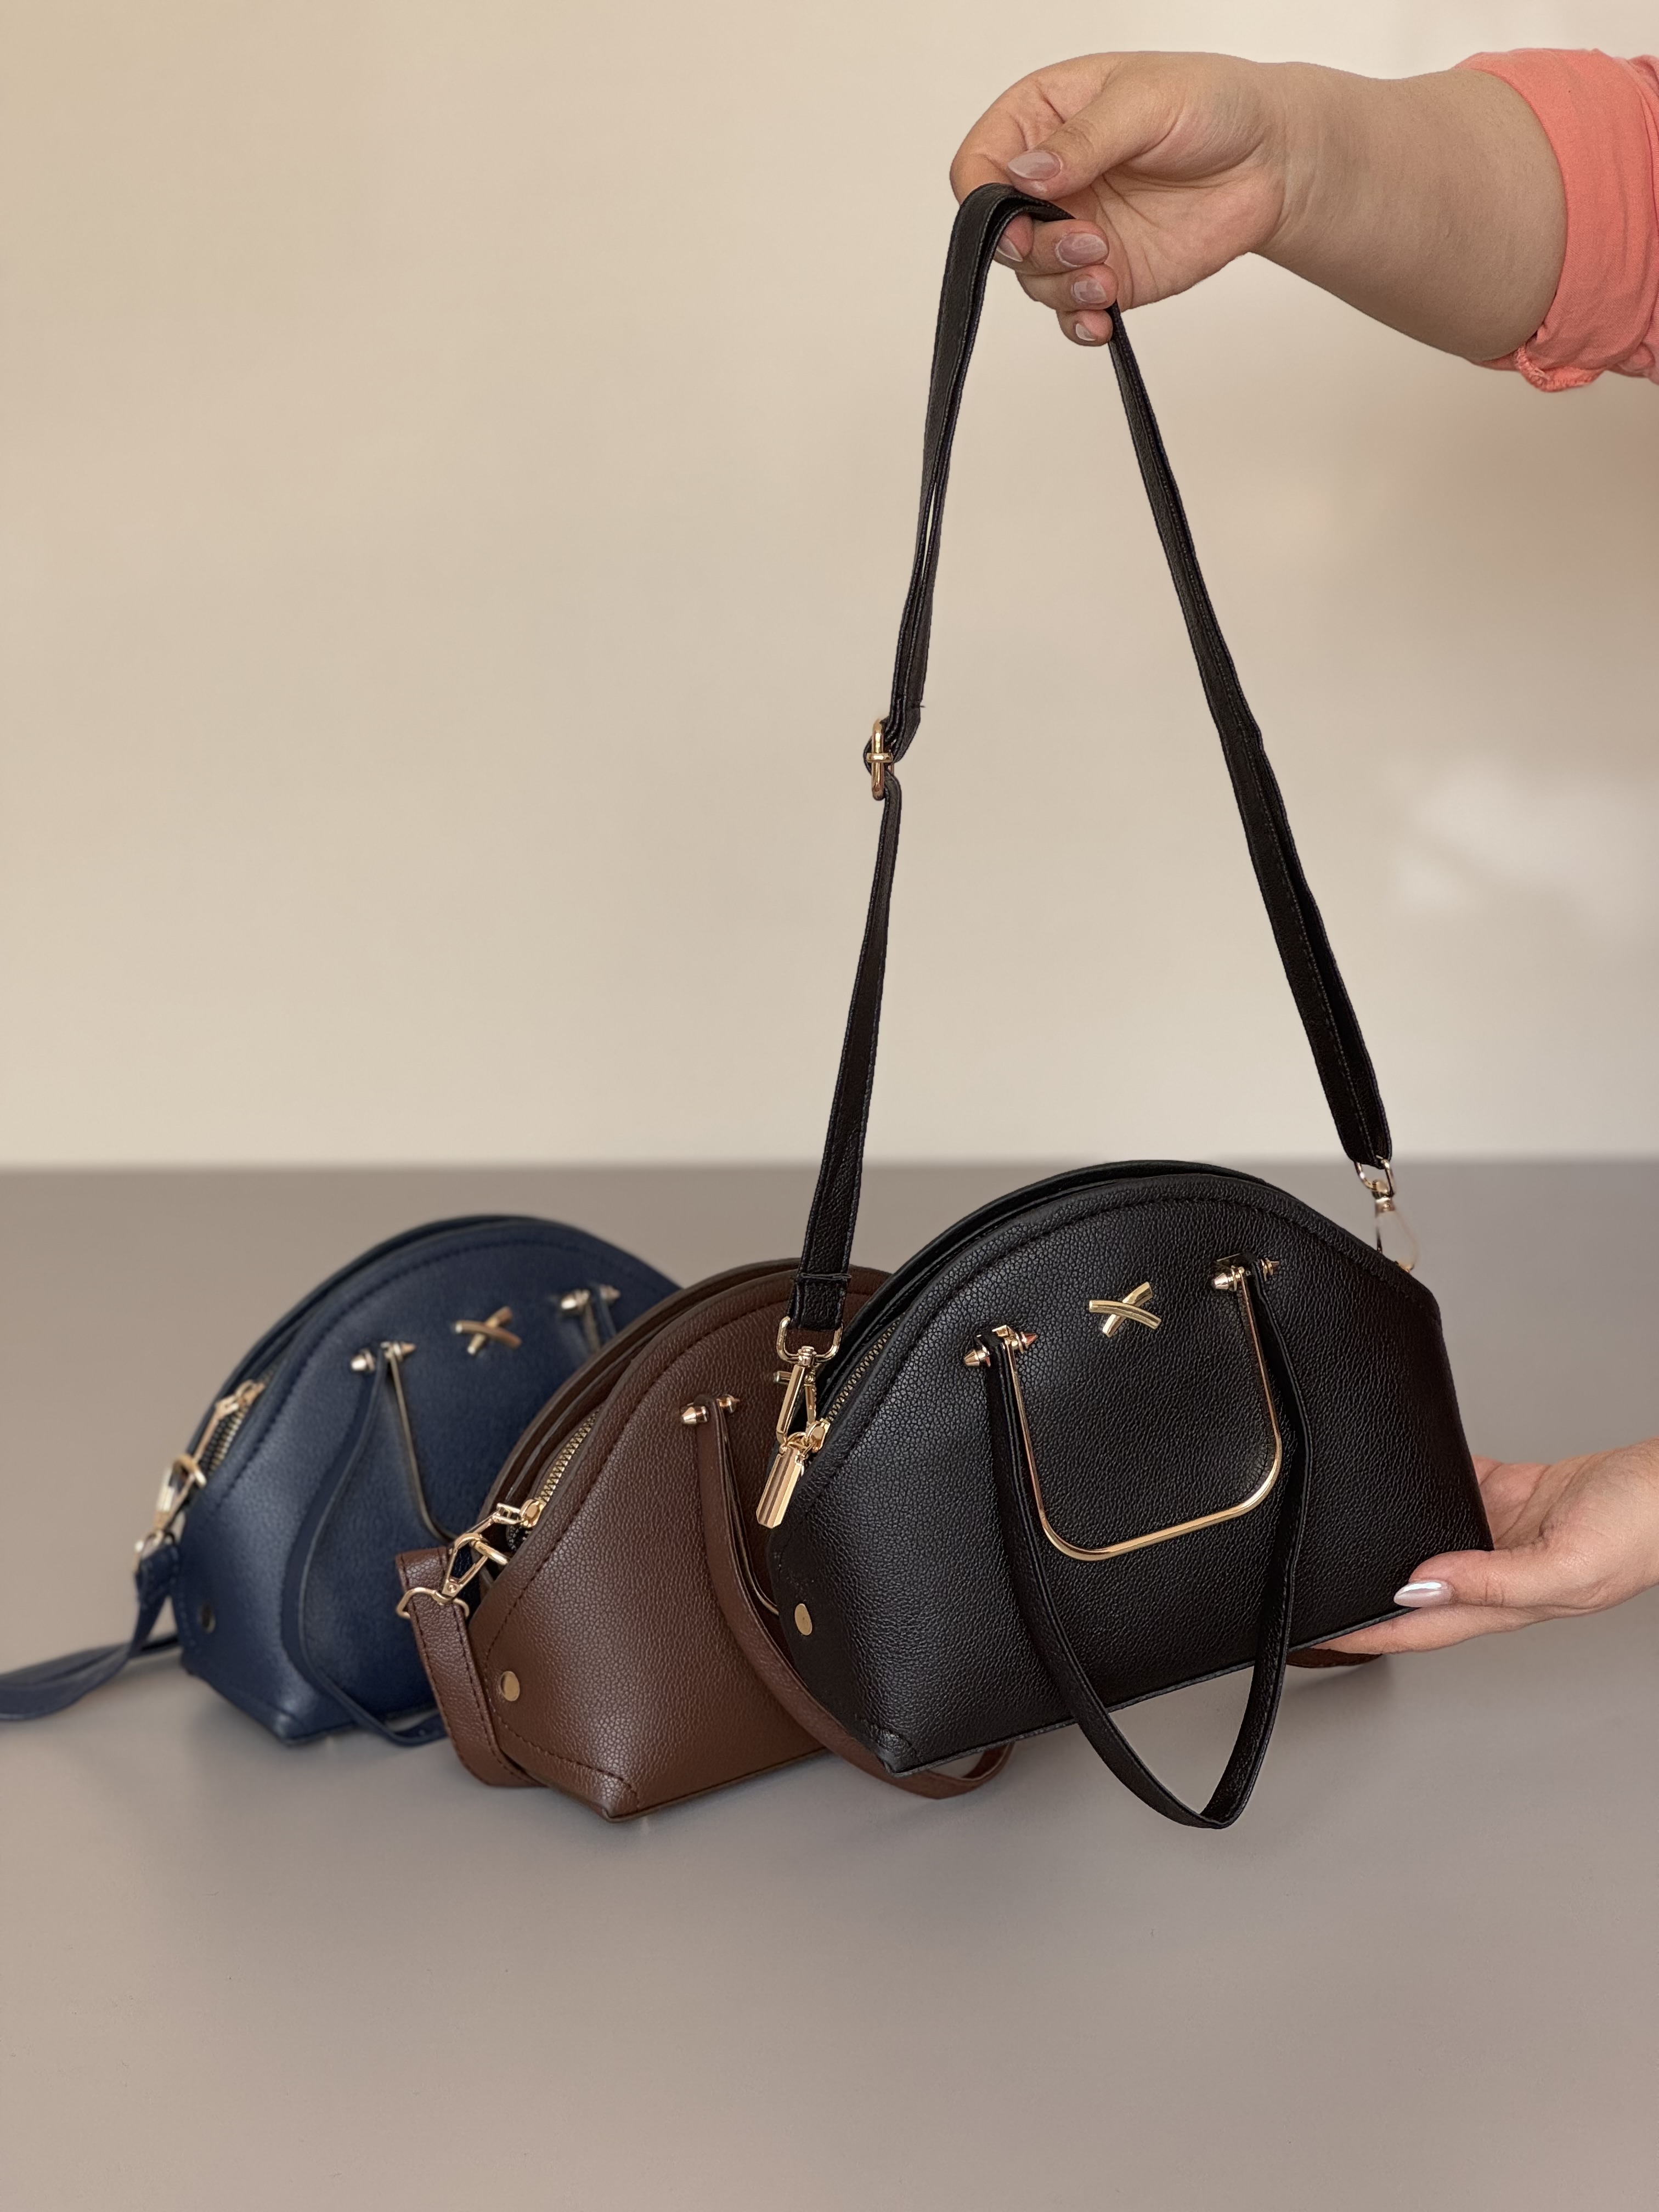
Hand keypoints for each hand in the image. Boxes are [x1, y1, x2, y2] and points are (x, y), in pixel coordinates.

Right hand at [950, 52, 1294, 347]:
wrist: (1271, 157)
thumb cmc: (1212, 104)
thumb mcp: (1144, 100)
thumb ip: (1082, 139)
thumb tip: (1025, 174)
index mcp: (1043, 119)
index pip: (979, 164)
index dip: (982, 198)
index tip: (1015, 217)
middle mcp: (1050, 182)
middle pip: (1000, 233)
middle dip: (1033, 247)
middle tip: (1085, 241)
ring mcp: (1075, 231)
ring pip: (1033, 278)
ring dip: (1062, 284)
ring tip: (1107, 270)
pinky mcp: (1105, 275)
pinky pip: (1071, 312)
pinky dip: (1079, 322)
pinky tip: (1102, 317)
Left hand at [1322, 1437, 1658, 1656]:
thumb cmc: (1638, 1533)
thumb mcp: (1566, 1567)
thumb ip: (1496, 1581)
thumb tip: (1427, 1583)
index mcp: (1509, 1603)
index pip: (1422, 1627)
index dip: (1370, 1634)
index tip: (1323, 1631)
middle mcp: (1499, 1572)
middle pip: (1419, 1587)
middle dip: (1370, 1588)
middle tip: (1317, 1581)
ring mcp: (1504, 1533)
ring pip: (1433, 1535)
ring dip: (1395, 1532)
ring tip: (1346, 1525)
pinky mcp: (1513, 1493)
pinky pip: (1458, 1486)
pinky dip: (1430, 1479)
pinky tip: (1404, 1472)